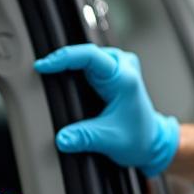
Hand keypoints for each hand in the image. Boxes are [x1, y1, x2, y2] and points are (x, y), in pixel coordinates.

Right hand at [34, 44, 178, 176]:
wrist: (153, 141)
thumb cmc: (139, 138)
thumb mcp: (110, 140)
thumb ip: (84, 138)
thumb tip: (62, 138)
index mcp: (124, 79)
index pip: (90, 56)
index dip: (64, 58)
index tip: (44, 65)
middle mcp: (123, 67)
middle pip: (85, 53)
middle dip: (62, 61)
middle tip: (41, 70)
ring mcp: (120, 66)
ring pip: (87, 55)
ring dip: (68, 63)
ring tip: (49, 72)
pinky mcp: (114, 70)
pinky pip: (91, 61)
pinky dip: (75, 67)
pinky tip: (63, 75)